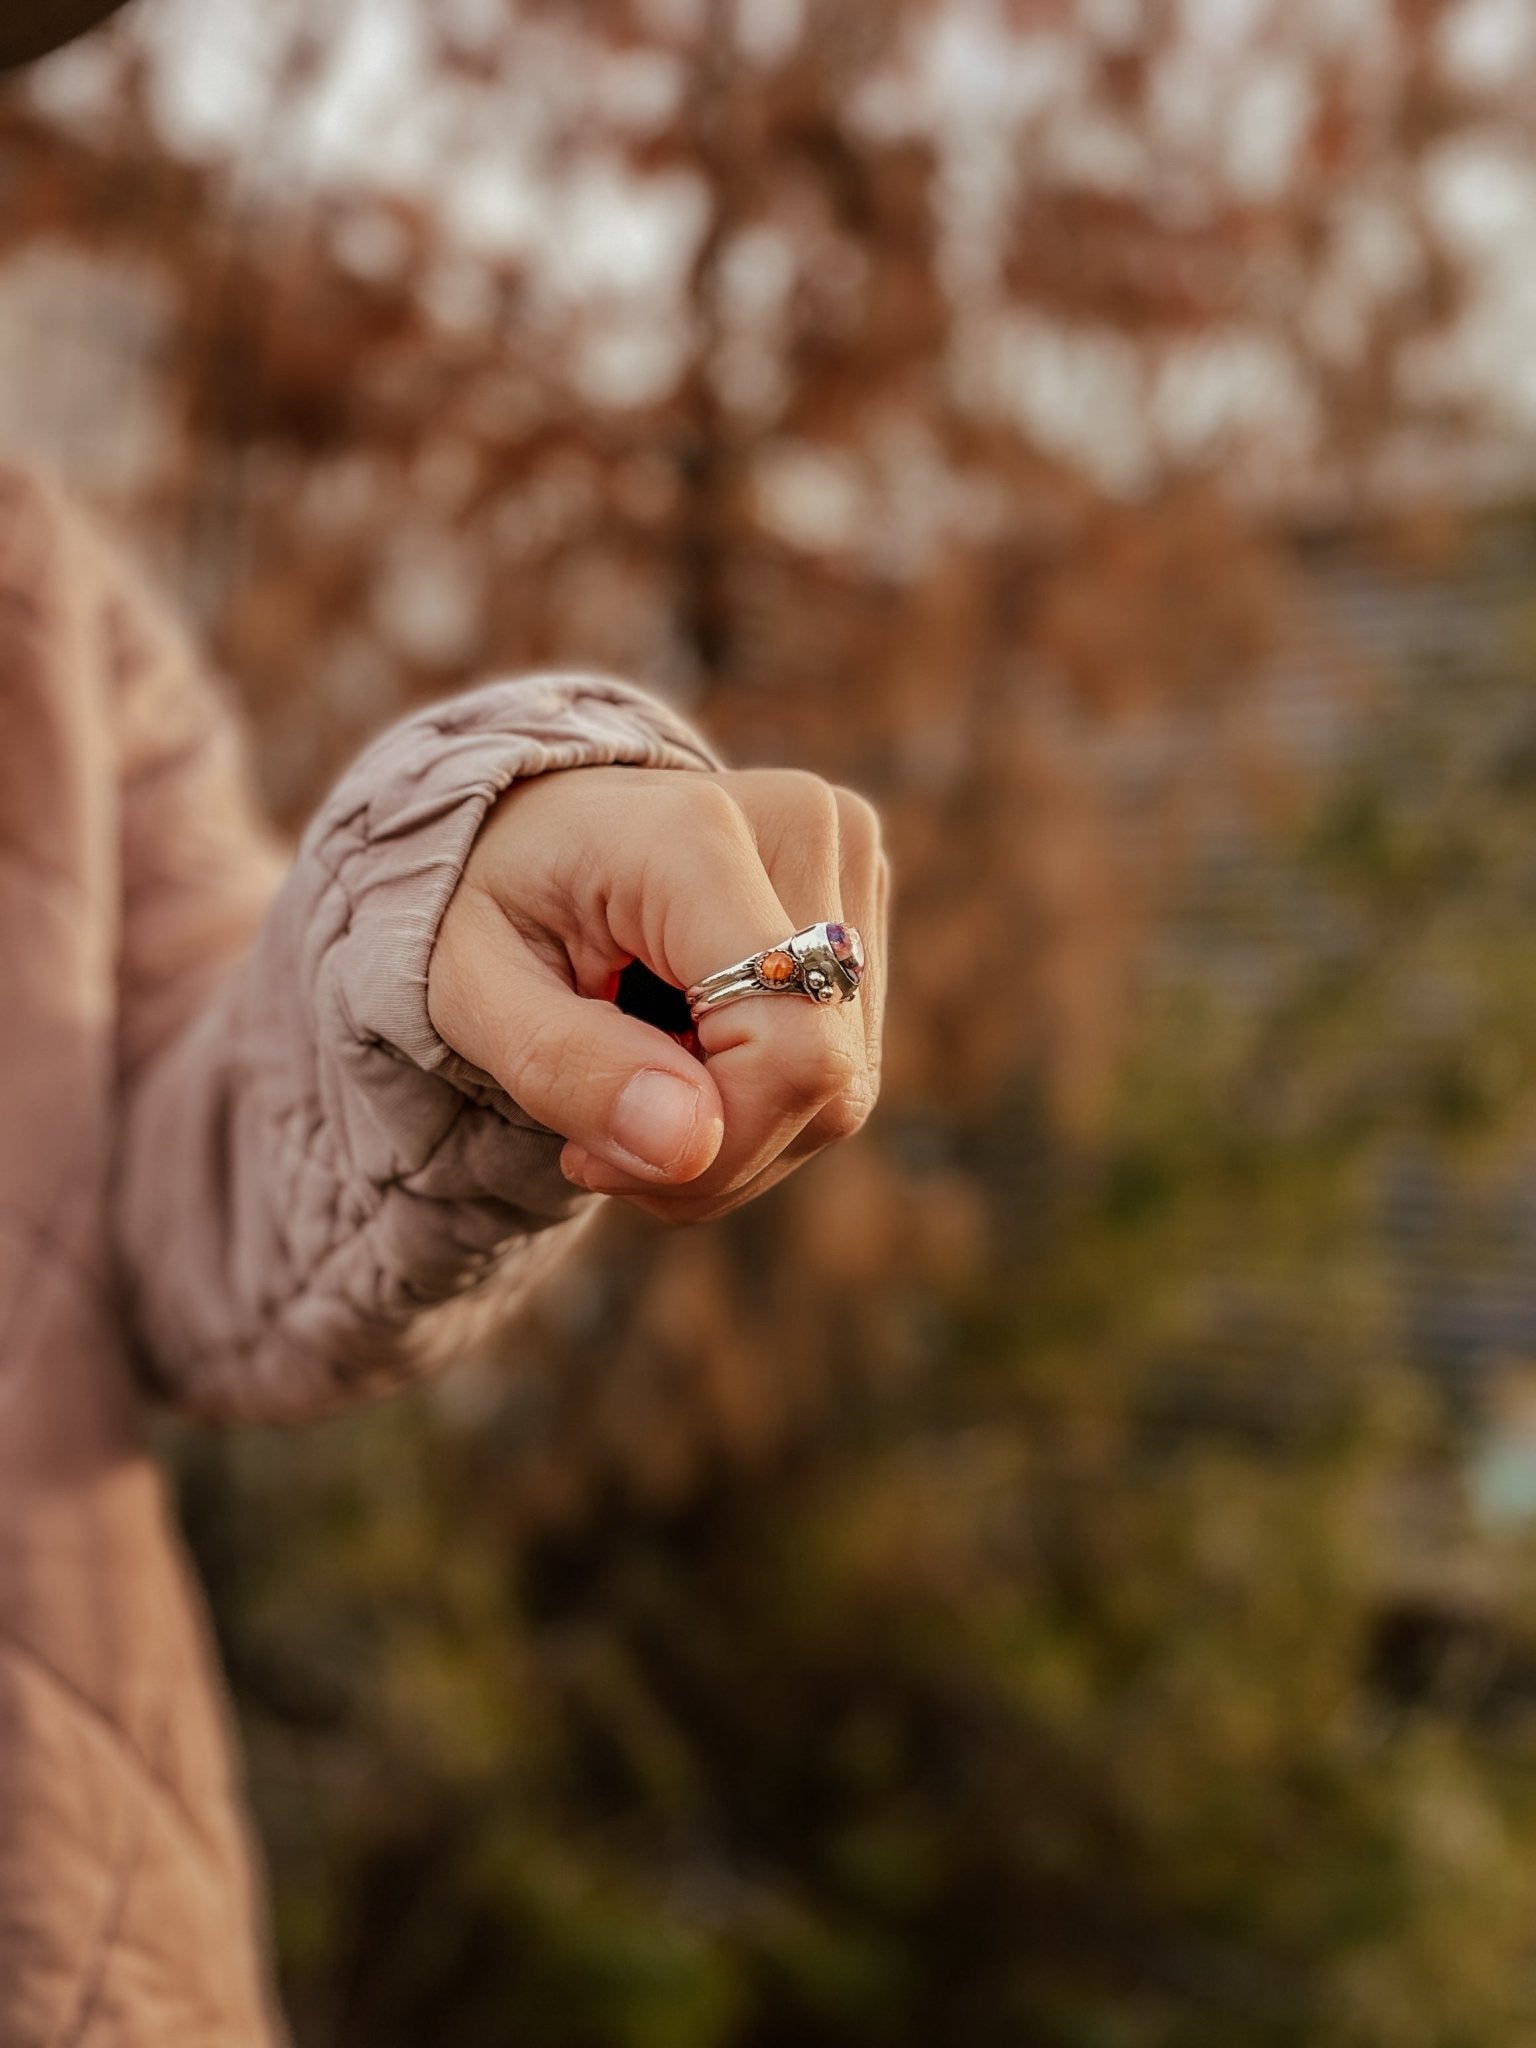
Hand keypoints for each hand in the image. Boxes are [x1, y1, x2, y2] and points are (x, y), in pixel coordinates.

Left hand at [425, 765, 888, 1222]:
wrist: (526, 826)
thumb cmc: (490, 902)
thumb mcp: (470, 990)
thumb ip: (567, 1067)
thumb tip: (692, 1147)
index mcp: (696, 835)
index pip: (788, 1045)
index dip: (714, 1145)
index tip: (592, 1155)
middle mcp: (803, 827)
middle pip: (823, 1079)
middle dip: (711, 1152)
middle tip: (594, 1134)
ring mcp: (849, 860)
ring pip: (842, 1088)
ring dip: (733, 1135)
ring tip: (633, 1082)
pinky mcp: (864, 900)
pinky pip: (843, 1067)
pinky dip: (759, 1106)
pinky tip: (685, 1061)